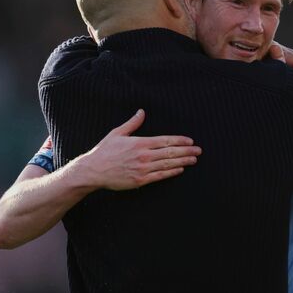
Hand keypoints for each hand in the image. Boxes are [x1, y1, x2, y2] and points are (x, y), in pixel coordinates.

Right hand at [73, 109, 201, 189]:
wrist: (93, 171)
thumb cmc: (104, 151)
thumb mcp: (117, 133)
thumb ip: (132, 123)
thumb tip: (142, 111)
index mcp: (139, 143)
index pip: (165, 140)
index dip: (180, 140)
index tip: (190, 141)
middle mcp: (143, 155)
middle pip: (170, 152)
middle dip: (186, 151)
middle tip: (198, 150)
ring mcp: (143, 169)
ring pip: (168, 164)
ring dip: (183, 161)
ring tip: (194, 159)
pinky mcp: (140, 180)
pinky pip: (160, 175)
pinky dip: (171, 172)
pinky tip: (180, 169)